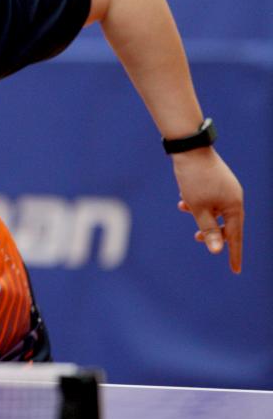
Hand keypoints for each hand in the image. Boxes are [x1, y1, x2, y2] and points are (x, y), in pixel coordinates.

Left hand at [172, 148, 243, 272]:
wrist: (189, 148)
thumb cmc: (194, 179)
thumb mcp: (198, 208)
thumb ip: (209, 230)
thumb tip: (217, 250)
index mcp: (234, 206)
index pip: (235, 236)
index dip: (234, 254)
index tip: (235, 271)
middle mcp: (234, 197)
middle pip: (226, 223)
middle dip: (210, 230)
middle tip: (196, 237)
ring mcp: (227, 188)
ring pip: (214, 210)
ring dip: (200, 213)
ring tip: (183, 207)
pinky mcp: (217, 181)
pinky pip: (210, 198)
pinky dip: (197, 201)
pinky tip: (183, 197)